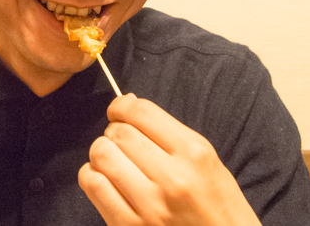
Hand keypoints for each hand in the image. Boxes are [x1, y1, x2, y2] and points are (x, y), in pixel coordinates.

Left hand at [78, 94, 260, 225]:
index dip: (122, 106)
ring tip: (115, 161)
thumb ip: (168, 132)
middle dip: (114, 131)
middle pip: (118, 133)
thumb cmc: (217, 204)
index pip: (141, 113)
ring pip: (101, 155)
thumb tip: (128, 103)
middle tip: (122, 141)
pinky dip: (93, 176)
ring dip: (103, 153)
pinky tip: (107, 180)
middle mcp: (171, 178)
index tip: (119, 110)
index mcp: (193, 154)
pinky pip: (93, 185)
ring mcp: (149, 206)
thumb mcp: (207, 159)